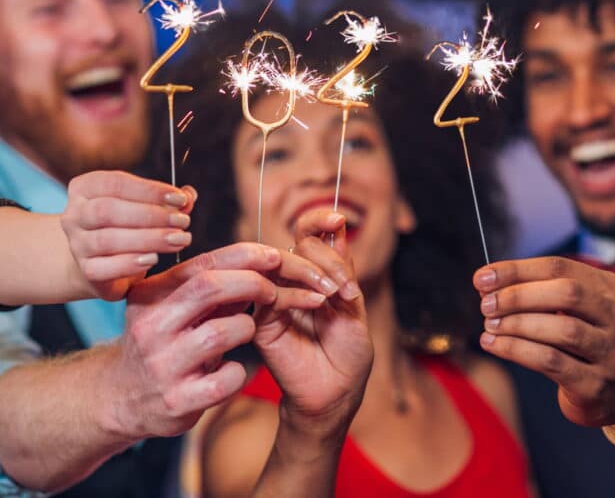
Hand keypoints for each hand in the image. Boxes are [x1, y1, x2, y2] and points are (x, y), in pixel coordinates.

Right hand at [62, 170, 197, 299]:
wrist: (100, 263)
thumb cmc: (125, 227)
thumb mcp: (144, 207)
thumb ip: (166, 201)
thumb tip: (189, 195)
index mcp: (85, 188)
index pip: (115, 183)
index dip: (150, 190)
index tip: (180, 199)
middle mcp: (74, 214)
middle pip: (108, 210)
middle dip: (150, 215)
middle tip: (182, 222)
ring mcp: (77, 244)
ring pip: (107, 240)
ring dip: (148, 239)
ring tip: (177, 240)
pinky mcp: (85, 271)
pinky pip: (104, 268)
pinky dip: (130, 263)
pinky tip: (153, 259)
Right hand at [99, 242, 335, 441]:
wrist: (123, 399)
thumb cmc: (162, 343)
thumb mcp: (172, 308)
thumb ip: (208, 288)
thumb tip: (259, 263)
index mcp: (150, 295)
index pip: (202, 264)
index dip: (244, 256)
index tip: (273, 257)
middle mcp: (151, 326)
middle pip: (209, 288)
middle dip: (251, 283)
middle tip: (272, 292)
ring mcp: (162, 365)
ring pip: (220, 333)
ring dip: (245, 328)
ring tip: (244, 332)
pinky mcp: (177, 401)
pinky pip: (226, 379)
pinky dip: (238, 372)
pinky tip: (231, 370)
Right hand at [253, 209, 371, 435]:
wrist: (336, 395)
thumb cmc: (348, 355)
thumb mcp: (354, 307)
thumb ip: (342, 269)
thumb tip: (337, 226)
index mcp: (313, 274)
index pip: (307, 235)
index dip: (318, 220)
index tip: (337, 218)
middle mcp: (290, 282)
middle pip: (295, 245)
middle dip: (324, 257)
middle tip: (346, 287)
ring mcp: (273, 299)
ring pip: (280, 264)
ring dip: (311, 271)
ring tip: (335, 296)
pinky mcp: (260, 321)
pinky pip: (270, 293)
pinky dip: (296, 293)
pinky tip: (318, 305)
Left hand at [473, 256, 614, 427]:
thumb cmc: (583, 343)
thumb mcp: (573, 311)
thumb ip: (539, 292)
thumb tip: (488, 282)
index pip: (560, 267)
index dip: (517, 270)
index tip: (482, 278)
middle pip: (567, 293)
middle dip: (518, 296)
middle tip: (486, 304)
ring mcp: (614, 354)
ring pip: (562, 329)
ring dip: (516, 324)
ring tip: (489, 325)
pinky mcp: (597, 385)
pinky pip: (551, 361)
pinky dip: (516, 349)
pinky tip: (493, 344)